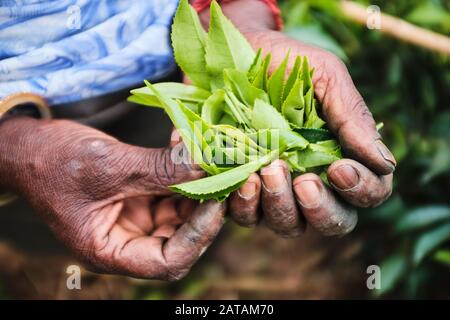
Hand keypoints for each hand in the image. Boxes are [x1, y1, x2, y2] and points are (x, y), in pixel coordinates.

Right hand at [0, 117, 224, 279]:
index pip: (167, 261)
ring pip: (182, 212)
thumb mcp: (109, 167)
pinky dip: (184, 171)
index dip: (197, 236)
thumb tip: (208, 164)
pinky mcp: (141, 198)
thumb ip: (160, 169)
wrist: (31, 147)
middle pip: (181, 236)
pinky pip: (172, 190)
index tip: (216, 201)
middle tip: (225, 174)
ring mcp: (136, 219)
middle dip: (205, 206)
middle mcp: (128, 240)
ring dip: (198, 183)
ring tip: (207, 153)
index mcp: (110, 251)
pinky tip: (188, 145)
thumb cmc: (54, 163)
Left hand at [228, 31, 394, 236]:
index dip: (362, 189)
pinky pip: (246, 216)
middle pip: (332, 222)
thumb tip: (386, 163)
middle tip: (305, 182)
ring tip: (268, 170)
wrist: (234, 53)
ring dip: (281, 206)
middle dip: (321, 209)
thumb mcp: (326, 77)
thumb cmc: (287, 63)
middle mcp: (313, 181)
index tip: (340, 167)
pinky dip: (245, 205)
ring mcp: (276, 190)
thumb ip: (353, 117)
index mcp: (343, 157)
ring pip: (289, 225)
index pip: (369, 193)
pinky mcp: (241, 190)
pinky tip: (243, 180)